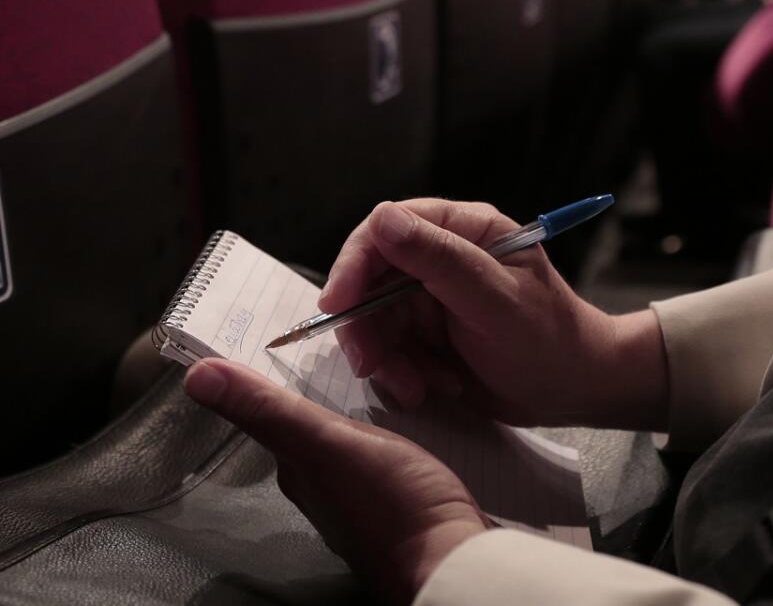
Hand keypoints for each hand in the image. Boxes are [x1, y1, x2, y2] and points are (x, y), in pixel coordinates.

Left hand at [184, 358, 488, 601]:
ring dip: (354, 417)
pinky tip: (402, 429)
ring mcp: (360, 500)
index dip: (277, 376)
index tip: (282, 337)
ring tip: (375, 381)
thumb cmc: (393, 503)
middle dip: (320, 394)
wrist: (449, 562)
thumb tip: (197, 376)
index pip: (276, 414)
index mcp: (299, 469)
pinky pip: (379, 460)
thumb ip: (271, 410)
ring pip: (345, 446)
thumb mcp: (329, 444)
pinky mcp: (397, 504)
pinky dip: (382, 439)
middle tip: (336, 352)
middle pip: (312, 430)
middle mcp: (321, 488)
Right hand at [318, 199, 667, 430]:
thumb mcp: (494, 300)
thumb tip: (383, 221)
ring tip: (419, 386)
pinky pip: (390, 348)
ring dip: (387, 358)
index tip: (338, 306)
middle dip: (366, 326)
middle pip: (370, 279)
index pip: (387, 230)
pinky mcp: (427, 332)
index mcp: (464, 230)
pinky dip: (403, 373)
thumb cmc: (548, 340)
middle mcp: (442, 256)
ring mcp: (432, 296)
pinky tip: (436, 386)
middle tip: (371, 366)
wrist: (573, 390)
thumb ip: (440, 261)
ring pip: (374, 320)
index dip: (354, 265)